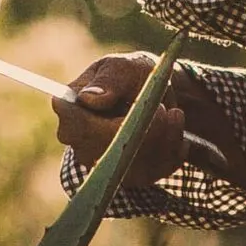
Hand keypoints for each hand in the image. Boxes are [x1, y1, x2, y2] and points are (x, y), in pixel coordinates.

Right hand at [53, 52, 197, 188]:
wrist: (150, 93)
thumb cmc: (129, 75)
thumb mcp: (122, 68)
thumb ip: (108, 82)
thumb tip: (89, 99)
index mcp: (69, 109)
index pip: (80, 129)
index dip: (114, 126)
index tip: (152, 109)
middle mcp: (78, 143)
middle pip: (111, 151)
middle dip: (148, 132)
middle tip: (167, 109)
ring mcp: (99, 163)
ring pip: (135, 165)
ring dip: (164, 140)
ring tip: (174, 114)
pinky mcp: (124, 176)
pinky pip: (152, 174)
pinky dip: (171, 154)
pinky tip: (176, 135)